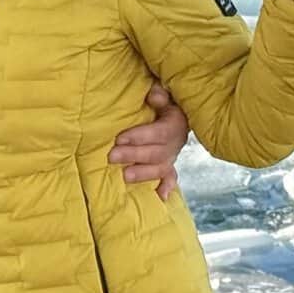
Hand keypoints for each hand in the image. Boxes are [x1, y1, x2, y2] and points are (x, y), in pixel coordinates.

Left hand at [109, 80, 189, 200]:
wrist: (182, 116)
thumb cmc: (166, 103)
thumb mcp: (166, 94)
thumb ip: (160, 95)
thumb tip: (154, 95)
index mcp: (174, 124)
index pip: (157, 132)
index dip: (139, 136)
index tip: (119, 138)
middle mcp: (174, 143)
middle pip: (154, 153)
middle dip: (133, 155)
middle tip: (112, 157)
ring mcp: (172, 157)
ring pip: (159, 168)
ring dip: (143, 173)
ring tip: (125, 176)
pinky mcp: (170, 166)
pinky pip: (170, 178)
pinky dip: (167, 188)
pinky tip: (160, 197)